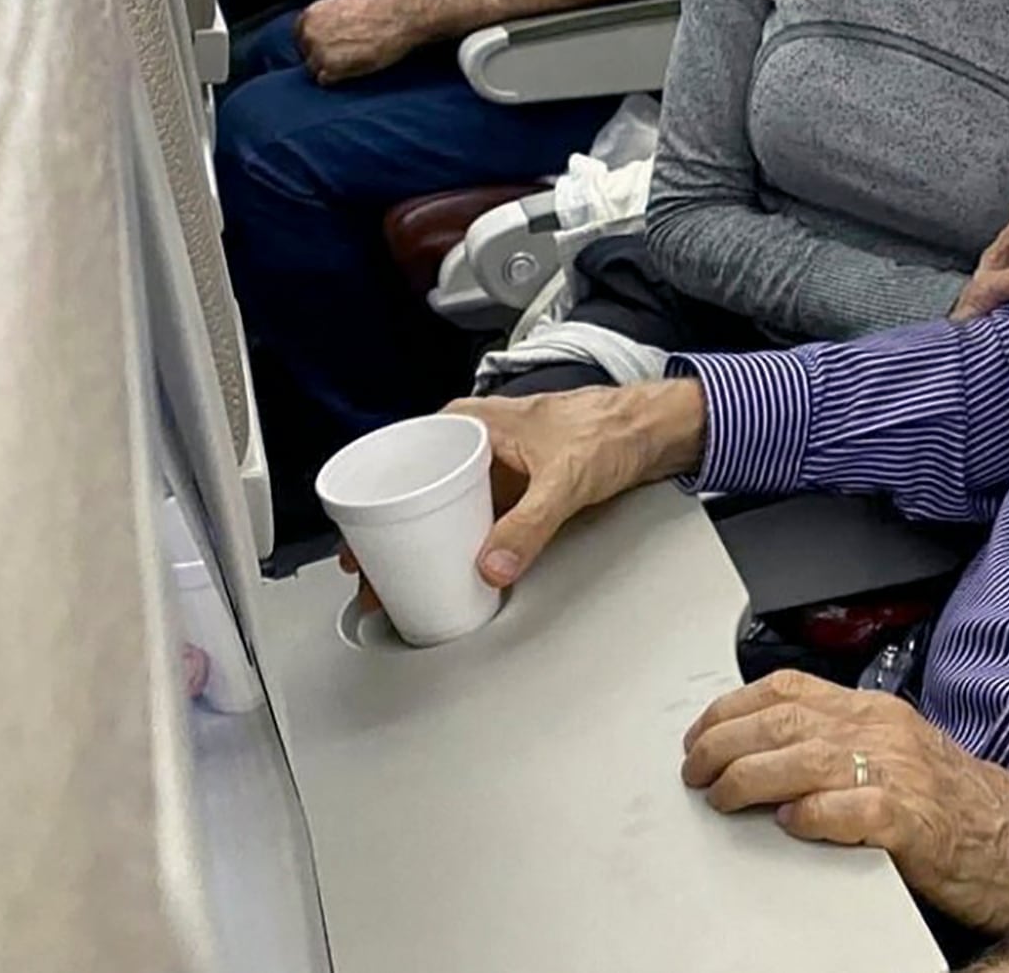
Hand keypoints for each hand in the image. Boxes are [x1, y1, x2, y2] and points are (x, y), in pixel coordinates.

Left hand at [295, 0, 427, 82]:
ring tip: (351, 61)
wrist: (399, 17)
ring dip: (329, 67)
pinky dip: (338, 77)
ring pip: (314, 68)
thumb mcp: (345, 4)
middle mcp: (310, 31)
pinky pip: (325, 80)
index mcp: (311, 13)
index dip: (316, 41)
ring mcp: (319, 51)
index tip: (329, 45)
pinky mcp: (332, 68)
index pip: (301, 35)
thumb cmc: (381, 9)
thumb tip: (326, 29)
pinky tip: (353, 68)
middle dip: (321, 55)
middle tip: (343, 54)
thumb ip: (328, 17)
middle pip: (306, 53)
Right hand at [340, 381, 707, 610]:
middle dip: (387, 537)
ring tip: (394, 584)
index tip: (356, 547)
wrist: (652, 432)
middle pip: (415, 492)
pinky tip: (444, 571)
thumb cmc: (611, 428)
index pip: (402, 462)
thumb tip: (492, 565)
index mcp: (470, 423)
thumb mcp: (564, 480)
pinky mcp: (510, 492)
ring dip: (419, 546)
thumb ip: (529, 526)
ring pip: (440, 510)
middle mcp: (473, 444)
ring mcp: (491, 469)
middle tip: (367, 579)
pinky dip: (453, 545)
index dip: (372, 506)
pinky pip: (469, 521)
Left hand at [683, 671, 1008, 934]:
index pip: (788, 689)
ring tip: (722, 797)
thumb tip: (765, 754)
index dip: (732, 709)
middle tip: (696, 770)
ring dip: (751, 778)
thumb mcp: (896, 755)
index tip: (701, 733)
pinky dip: (814, 815)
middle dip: (726, 743)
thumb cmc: (960, 805)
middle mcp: (885, 732)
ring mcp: (900, 772)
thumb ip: (840, 746)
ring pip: (807, 759)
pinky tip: (791, 823)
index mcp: (876, 712)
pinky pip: (852, 810)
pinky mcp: (913, 821)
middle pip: (785, 720)